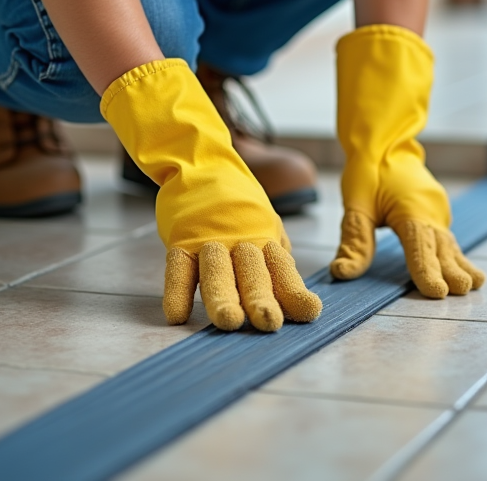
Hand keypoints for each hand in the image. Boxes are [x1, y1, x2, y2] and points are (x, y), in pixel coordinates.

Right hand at [101, 59, 321, 330]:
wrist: (200, 162)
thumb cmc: (237, 203)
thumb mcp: (265, 224)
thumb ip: (275, 257)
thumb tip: (293, 295)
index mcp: (264, 238)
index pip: (282, 269)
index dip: (295, 292)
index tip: (311, 313)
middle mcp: (240, 239)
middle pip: (252, 272)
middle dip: (261, 298)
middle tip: (270, 324)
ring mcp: (208, 238)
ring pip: (216, 270)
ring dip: (222, 296)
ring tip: (229, 322)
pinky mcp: (180, 238)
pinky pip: (177, 266)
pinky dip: (175, 290)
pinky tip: (176, 315)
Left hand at [332, 153, 484, 297]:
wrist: (385, 142)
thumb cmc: (368, 171)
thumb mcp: (356, 204)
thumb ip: (354, 241)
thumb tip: (342, 273)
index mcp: (410, 210)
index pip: (420, 246)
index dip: (427, 271)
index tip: (437, 292)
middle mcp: (430, 210)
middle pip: (441, 247)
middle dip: (452, 271)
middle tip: (462, 291)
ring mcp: (437, 208)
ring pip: (448, 242)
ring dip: (460, 264)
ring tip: (474, 284)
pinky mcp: (437, 209)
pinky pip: (446, 235)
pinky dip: (453, 253)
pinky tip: (462, 268)